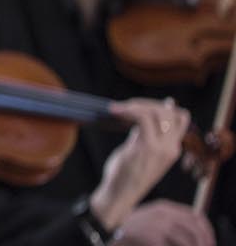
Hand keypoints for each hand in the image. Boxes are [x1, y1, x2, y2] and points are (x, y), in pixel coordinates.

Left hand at [90, 98, 190, 229]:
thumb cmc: (127, 172)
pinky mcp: (147, 148)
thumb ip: (145, 132)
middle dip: (148, 103)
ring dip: (137, 105)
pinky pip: (144, 119)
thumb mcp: (140, 149)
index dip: (165, 106)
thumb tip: (147, 112)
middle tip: (128, 105)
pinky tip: (116, 111)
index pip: (181, 119)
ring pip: (159, 113)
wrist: (120, 193)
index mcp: (172, 148)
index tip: (144, 104)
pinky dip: (129, 110)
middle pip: (171, 113)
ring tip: (119, 108)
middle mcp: (171, 148)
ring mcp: (161, 148)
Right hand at [110, 200, 213, 245]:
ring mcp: (158, 225)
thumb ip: (171, 221)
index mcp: (165, 208)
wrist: (111, 233)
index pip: (196, 216)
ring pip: (188, 242)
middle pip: (195, 229)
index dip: (207, 231)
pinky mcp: (153, 237)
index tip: (209, 243)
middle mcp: (163, 214)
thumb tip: (198, 232)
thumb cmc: (135, 231)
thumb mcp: (153, 220)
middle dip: (203, 243)